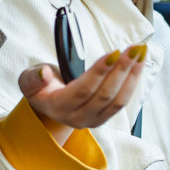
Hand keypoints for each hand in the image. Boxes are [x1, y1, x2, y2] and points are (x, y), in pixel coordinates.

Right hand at [17, 45, 146, 144]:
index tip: (114, 53)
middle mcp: (78, 118)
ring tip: (141, 53)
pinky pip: (123, 101)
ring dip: (132, 75)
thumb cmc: (40, 88)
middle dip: (122, 70)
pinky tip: (139, 64)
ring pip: (118, 100)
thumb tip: (44, 74)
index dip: (100, 72)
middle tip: (134, 49)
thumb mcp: (28, 80)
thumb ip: (33, 78)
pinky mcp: (105, 117)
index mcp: (59, 107)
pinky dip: (133, 81)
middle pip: (105, 95)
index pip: (83, 90)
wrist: (49, 106)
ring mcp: (94, 120)